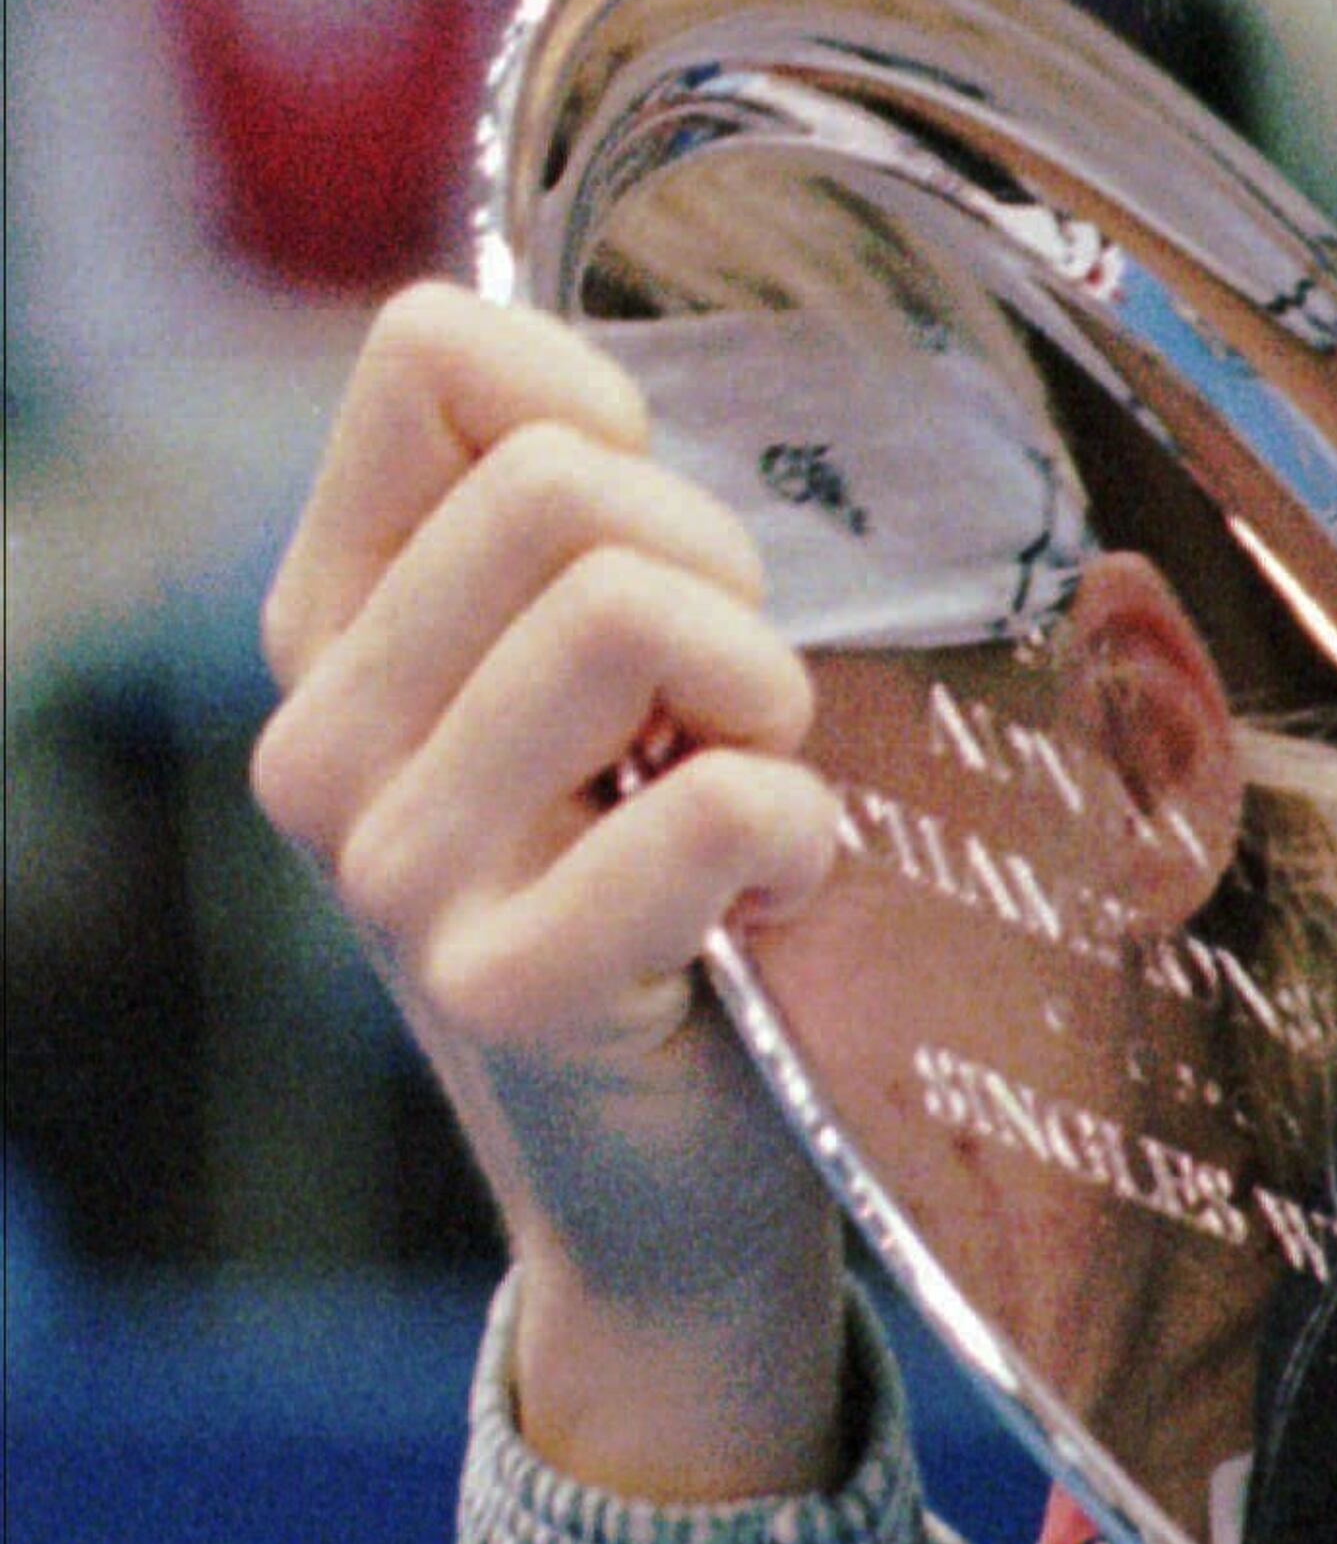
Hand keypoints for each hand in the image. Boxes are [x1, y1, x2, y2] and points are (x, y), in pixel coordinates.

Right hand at [252, 283, 850, 1496]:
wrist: (669, 1189)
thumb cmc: (670, 892)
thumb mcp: (592, 691)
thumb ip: (570, 535)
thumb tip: (586, 372)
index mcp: (335, 630)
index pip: (428, 355)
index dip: (598, 409)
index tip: (663, 546)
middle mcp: (324, 742)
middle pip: (559, 484)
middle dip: (721, 571)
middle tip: (738, 709)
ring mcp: (396, 875)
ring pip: (628, 615)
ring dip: (766, 699)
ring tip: (754, 797)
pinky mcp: (508, 991)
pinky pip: (722, 805)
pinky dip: (805, 834)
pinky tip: (773, 901)